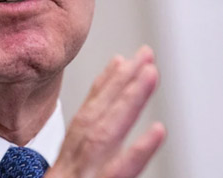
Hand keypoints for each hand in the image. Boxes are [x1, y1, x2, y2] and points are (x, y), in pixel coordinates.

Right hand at [46, 46, 165, 177]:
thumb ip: (77, 166)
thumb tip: (95, 147)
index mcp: (64, 167)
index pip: (83, 119)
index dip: (102, 88)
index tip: (120, 61)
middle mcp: (69, 169)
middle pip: (93, 118)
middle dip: (119, 83)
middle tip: (145, 56)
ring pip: (104, 134)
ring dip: (128, 101)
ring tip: (150, 73)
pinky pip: (117, 172)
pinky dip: (138, 151)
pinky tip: (158, 130)